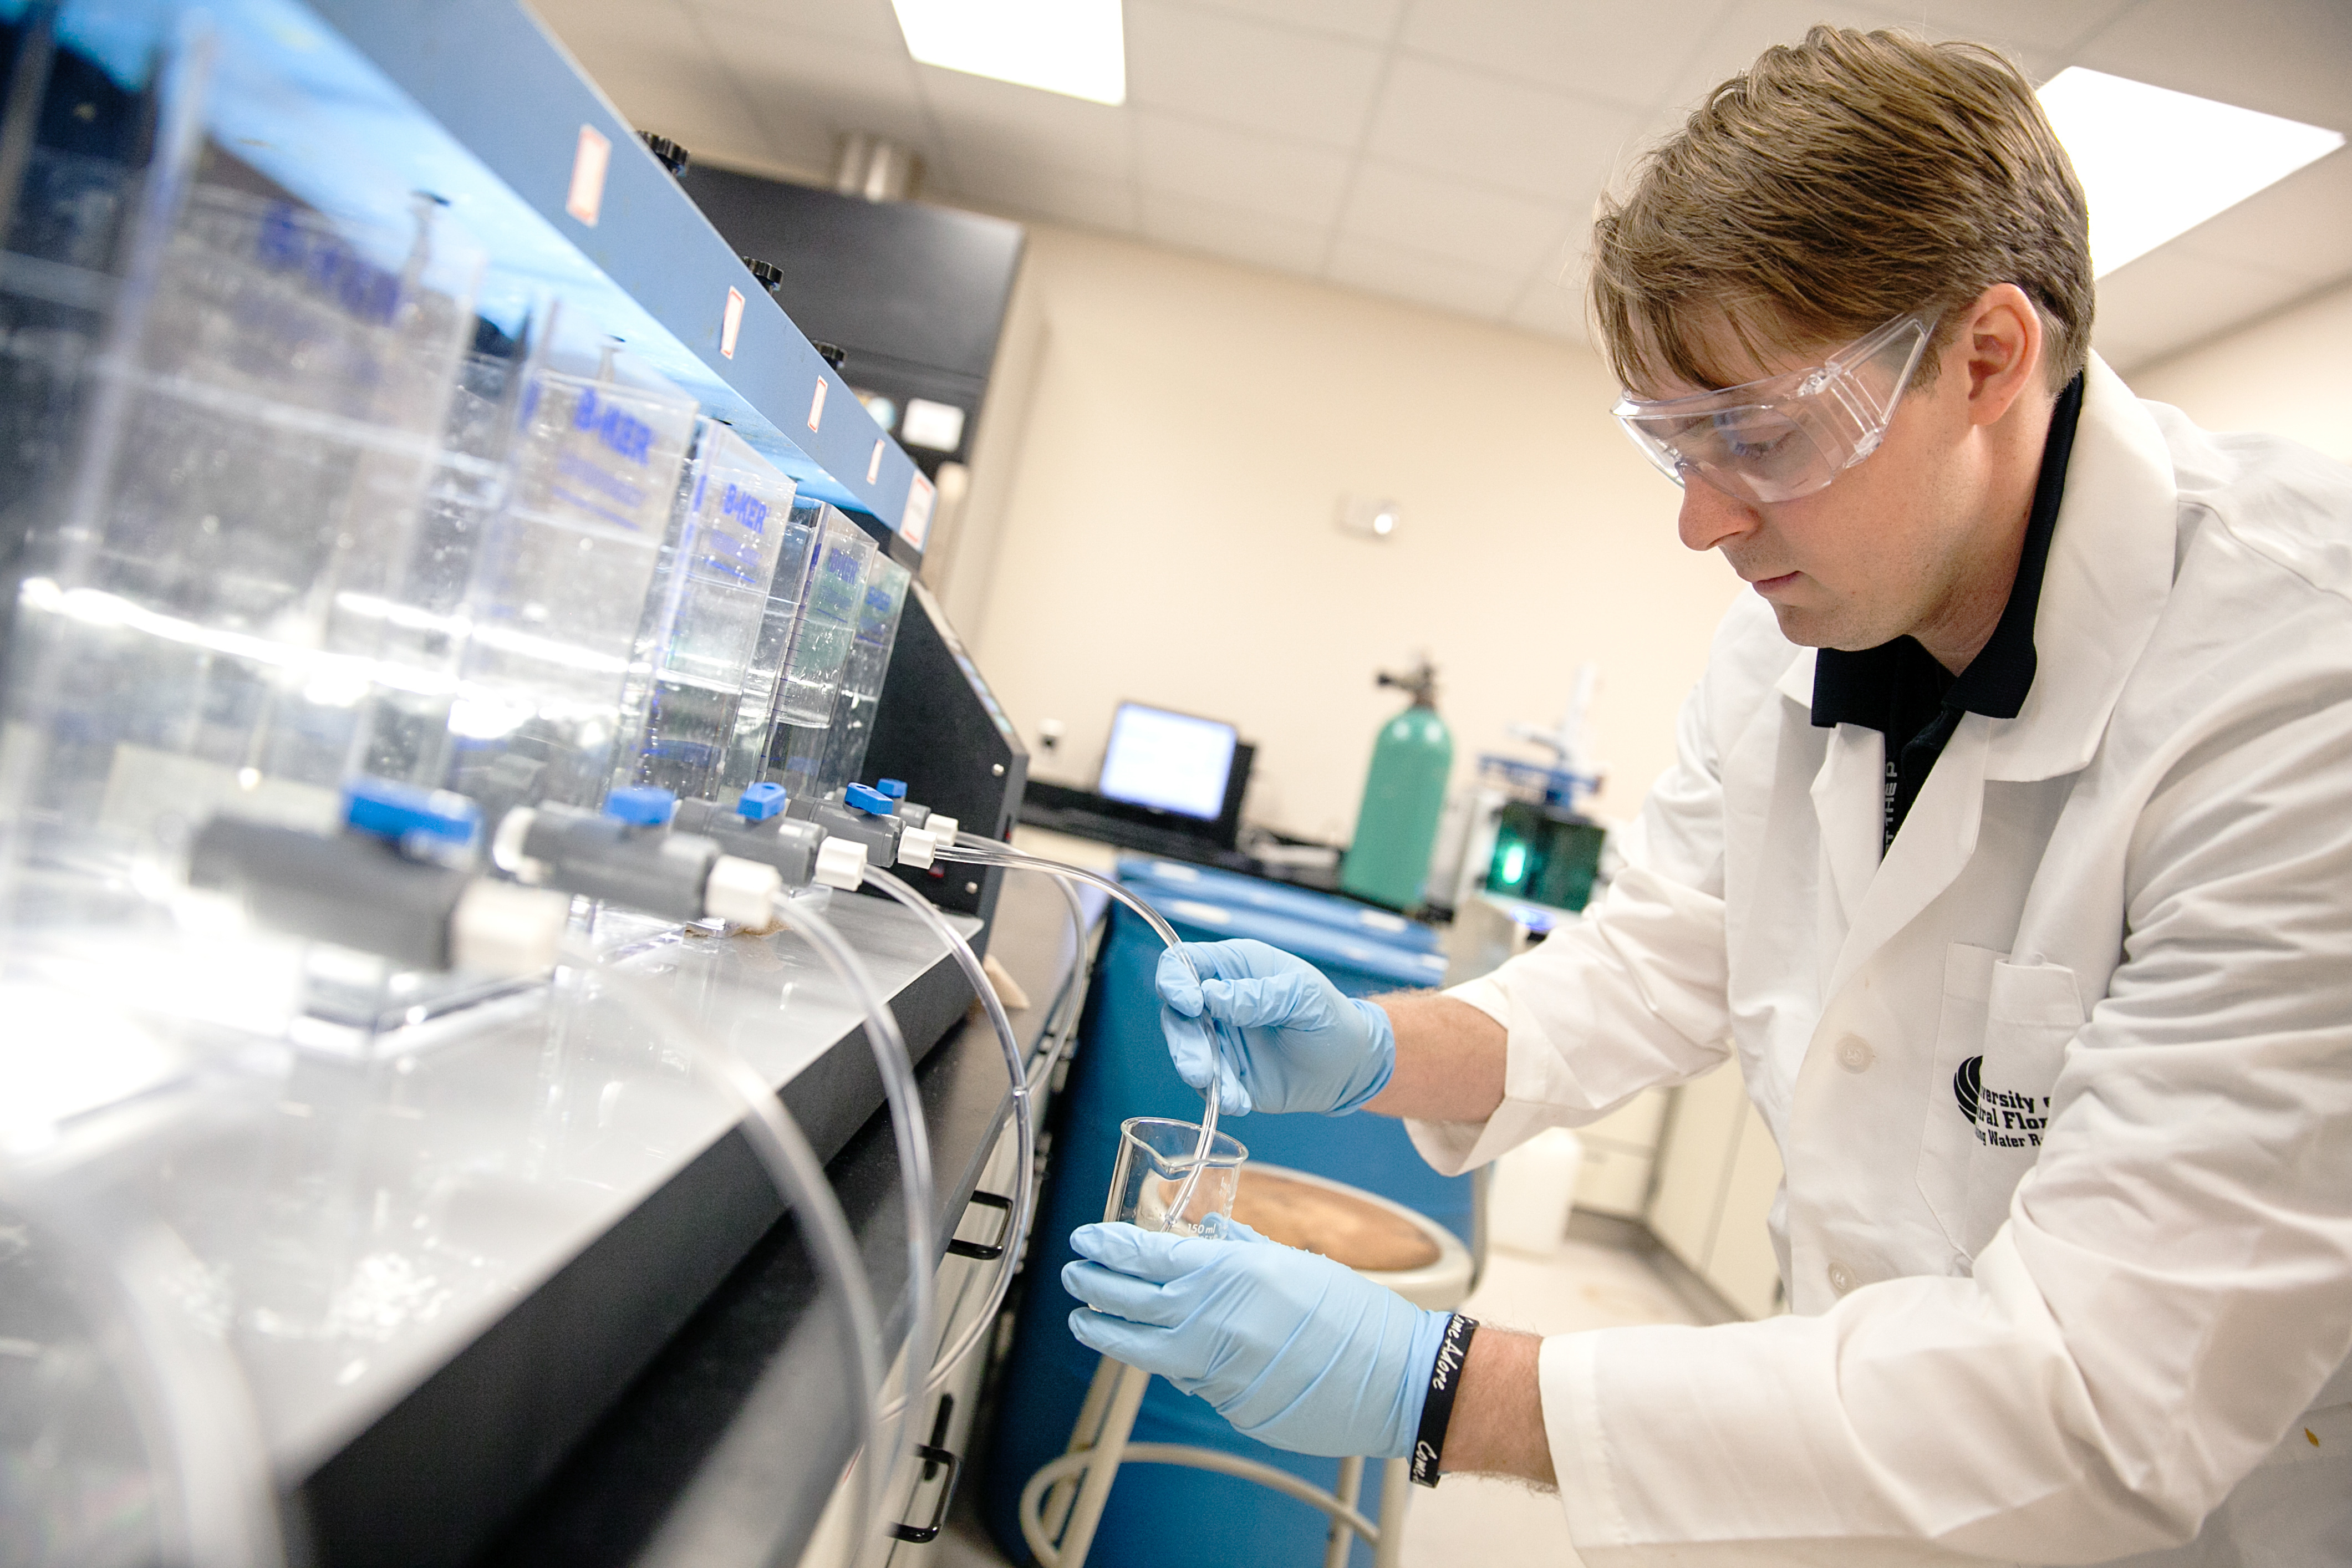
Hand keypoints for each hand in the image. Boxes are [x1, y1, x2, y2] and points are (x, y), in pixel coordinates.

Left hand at [1063, 1219, 1446, 1458]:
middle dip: (1094, 1288)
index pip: (1148, 1257)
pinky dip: (1174, 1363)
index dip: (1109, 1247)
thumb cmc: (1353, 1316)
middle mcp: (1215, 1324)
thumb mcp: (1294, 1264)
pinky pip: (1190, 1381)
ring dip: (1110, 1332)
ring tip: (1086, 1319)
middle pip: (1131, 1305)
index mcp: (1230, 1277)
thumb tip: (1207, 1235)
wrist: (1397, 1380)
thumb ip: (1241, 1251)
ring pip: (1146, 1352)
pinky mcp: (1229, 1408)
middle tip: (1073, 1275)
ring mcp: (1219, 1373)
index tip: (1084, 1239)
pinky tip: (1167, 1352)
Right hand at [1155, 939, 1394, 1114]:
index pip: (1184, 963)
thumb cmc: (1331, 1018)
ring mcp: (1218, 1040)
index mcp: (1234, 968)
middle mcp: (1217, 1002)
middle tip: (1200, 1070)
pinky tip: (1241, 1102)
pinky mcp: (1225, 1074)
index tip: (1190, 1004)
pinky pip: (1208, 1085)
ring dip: (1198, 1073)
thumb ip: (1262, 994)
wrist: (1350, 1068)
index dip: (1175, 980)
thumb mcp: (1306, 997)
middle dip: (1183, 1043)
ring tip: (1225, 1093)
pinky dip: (1219, 1095)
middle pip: (1175, 1013)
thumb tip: (1212, 996)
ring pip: (1186, 1051)